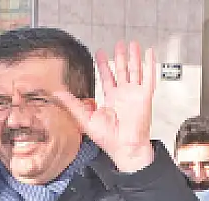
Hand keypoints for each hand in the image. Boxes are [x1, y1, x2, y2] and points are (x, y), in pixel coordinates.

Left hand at [53, 41, 155, 172]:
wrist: (125, 148)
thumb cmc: (109, 140)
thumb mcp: (85, 120)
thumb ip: (72, 105)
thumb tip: (58, 93)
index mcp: (111, 100)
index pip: (107, 78)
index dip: (104, 65)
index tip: (100, 53)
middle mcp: (124, 96)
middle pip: (122, 71)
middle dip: (120, 57)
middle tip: (118, 44)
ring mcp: (135, 95)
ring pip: (135, 71)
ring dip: (134, 57)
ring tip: (133, 44)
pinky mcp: (144, 96)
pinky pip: (149, 77)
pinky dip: (150, 65)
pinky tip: (149, 53)